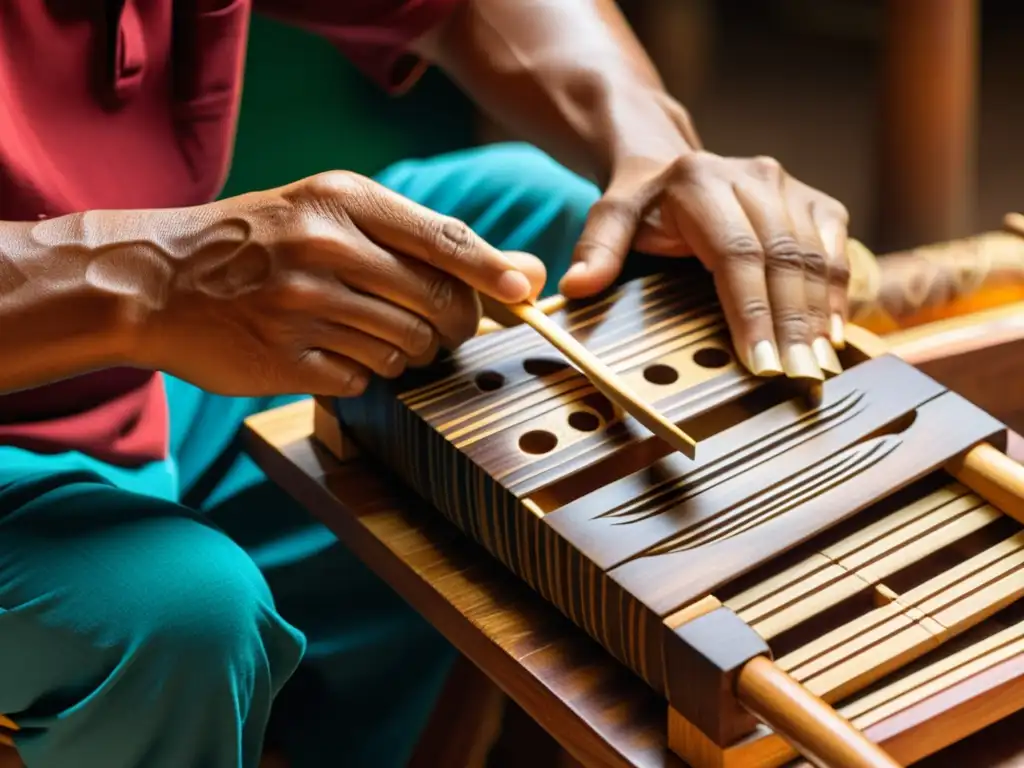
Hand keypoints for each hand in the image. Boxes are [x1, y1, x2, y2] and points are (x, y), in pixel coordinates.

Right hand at [137, 172, 545, 396]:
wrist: (158, 277)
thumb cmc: (261, 239)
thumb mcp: (331, 210)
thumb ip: (424, 238)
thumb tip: (524, 273)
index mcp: (342, 202)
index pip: (443, 240)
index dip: (493, 272)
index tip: (522, 294)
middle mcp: (324, 250)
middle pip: (437, 303)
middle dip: (454, 324)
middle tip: (441, 325)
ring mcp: (302, 308)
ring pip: (406, 348)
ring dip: (405, 350)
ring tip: (367, 329)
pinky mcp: (284, 360)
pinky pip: (363, 378)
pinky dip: (361, 371)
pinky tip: (331, 349)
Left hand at [560, 152, 849, 379]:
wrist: (674, 169)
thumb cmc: (643, 206)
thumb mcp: (611, 217)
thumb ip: (597, 249)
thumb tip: (576, 287)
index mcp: (701, 181)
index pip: (737, 254)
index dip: (752, 311)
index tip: (761, 364)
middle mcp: (754, 177)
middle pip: (783, 259)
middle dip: (792, 325)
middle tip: (799, 379)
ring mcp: (790, 187)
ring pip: (816, 258)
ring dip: (820, 317)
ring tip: (820, 368)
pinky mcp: (817, 202)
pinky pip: (837, 252)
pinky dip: (838, 296)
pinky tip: (834, 337)